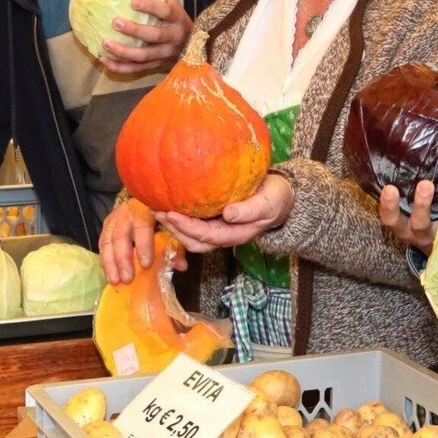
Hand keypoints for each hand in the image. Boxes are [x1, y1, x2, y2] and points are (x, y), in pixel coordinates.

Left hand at [98, 0, 192, 76]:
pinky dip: (121, 67)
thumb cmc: (176, 19)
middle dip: (134, 30)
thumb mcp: (173, 2)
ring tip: (106, 43)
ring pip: (144, 55)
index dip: (150, 7)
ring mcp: (165, 54)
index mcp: (177, 18)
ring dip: (123, 51)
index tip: (133, 2)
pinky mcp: (156, 66)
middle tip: (115, 22)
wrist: (192, 45)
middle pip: (154, 35)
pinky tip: (105, 61)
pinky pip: (137, 69)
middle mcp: (173, 37)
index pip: (165, 12)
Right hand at [99, 199, 182, 284]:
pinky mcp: (106, 229)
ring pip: (107, 242)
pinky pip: (102, 246)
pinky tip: (109, 276)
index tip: (146, 264)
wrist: (140, 203)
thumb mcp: (168, 227)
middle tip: (128, 278)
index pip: (142, 228)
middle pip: (120, 237)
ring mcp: (113, 221)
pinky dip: (105, 262)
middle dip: (123, 260)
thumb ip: (175, 246)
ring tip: (115, 281)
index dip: (143, 246)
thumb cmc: (158, 217)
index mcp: (144, 212)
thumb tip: (182, 266)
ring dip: (110, 264)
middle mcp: (125, 215)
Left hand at [156, 174, 292, 252]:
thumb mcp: (267, 204)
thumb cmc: (275, 199)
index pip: (205, 236)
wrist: (280, 197)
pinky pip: (194, 222)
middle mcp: (223, 235)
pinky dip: (180, 217)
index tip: (170, 213)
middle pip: (193, 241)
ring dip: (173, 225)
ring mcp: (218, 228)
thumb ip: (250, 210)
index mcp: (234, 235)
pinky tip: (169, 202)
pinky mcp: (214, 219)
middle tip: (157, 211)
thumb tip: (229, 214)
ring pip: (190, 235)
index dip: (186, 227)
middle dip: (173, 229)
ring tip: (157, 208)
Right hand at [377, 179, 437, 252]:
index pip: (391, 219)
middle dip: (422, 204)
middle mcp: (422, 233)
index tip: (390, 188)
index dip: (389, 206)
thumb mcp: (406, 213)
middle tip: (425, 184)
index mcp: (404, 227)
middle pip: (419, 222)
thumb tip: (399, 154)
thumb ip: (403, 191)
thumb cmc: (419, 219)